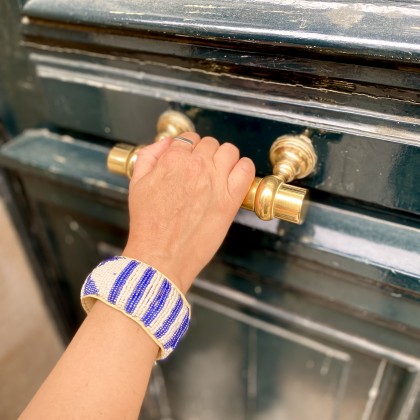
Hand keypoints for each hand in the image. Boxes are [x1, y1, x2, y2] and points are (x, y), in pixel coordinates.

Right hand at [123, 132, 254, 293]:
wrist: (160, 256)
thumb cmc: (148, 225)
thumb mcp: (137, 184)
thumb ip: (149, 156)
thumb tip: (165, 143)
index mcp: (173, 159)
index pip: (189, 138)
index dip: (189, 149)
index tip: (189, 160)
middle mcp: (197, 166)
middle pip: (210, 144)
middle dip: (205, 154)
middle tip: (201, 171)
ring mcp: (216, 181)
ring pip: (229, 151)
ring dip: (224, 158)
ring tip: (218, 173)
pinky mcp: (230, 199)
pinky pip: (246, 169)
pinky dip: (244, 168)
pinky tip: (235, 177)